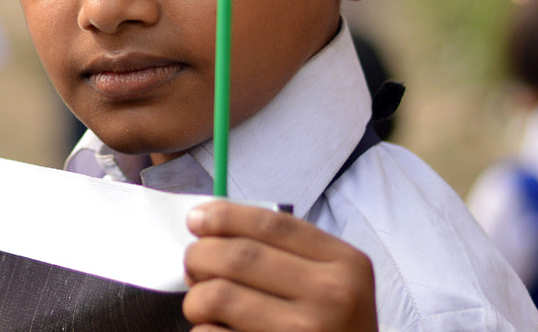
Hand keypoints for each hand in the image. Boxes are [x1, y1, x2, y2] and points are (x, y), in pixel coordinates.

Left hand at [183, 201, 376, 331]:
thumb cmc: (331, 329)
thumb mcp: (330, 284)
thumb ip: (282, 252)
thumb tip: (208, 228)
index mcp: (345, 264)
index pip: (271, 224)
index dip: (224, 216)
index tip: (195, 219)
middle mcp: (331, 296)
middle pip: (238, 256)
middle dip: (199, 256)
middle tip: (192, 267)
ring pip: (218, 296)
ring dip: (195, 299)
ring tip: (201, 306)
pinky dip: (203, 330)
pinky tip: (216, 331)